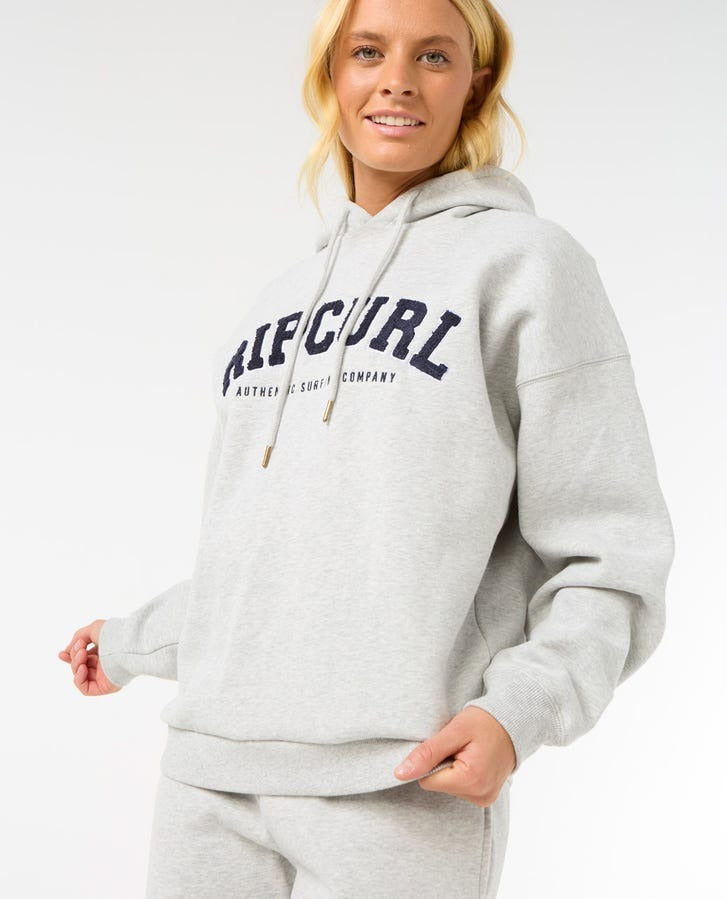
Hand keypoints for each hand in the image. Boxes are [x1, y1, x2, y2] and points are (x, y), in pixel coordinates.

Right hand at [58, 620, 120, 695]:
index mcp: (103, 652)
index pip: (83, 658)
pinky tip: (82, 667)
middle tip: (80, 649)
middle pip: (79, 667)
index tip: (61, 654)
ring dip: (76, 664)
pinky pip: (84, 688)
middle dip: (74, 658)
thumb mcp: (92, 630)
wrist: (124, 643)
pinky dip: (79, 678)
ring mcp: (104, 677)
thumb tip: (66, 652)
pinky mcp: (104, 688)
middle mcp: (104, 665)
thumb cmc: (113, 634)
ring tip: (82, 654)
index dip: (70, 656)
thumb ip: (77, 638)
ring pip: (80, 676)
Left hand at [393, 706, 515, 806]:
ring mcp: (484, 798)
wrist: (516, 720)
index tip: (448, 744)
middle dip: (443, 764)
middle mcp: (479, 796)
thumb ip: (427, 753)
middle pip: (438, 785)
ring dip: (453, 767)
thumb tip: (399, 774)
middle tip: (461, 745)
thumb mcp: (454, 731)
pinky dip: (462, 772)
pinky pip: (461, 787)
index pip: (427, 780)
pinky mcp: (486, 796)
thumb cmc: (485, 721)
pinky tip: (474, 758)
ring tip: (469, 750)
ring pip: (448, 786)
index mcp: (471, 781)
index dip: (432, 760)